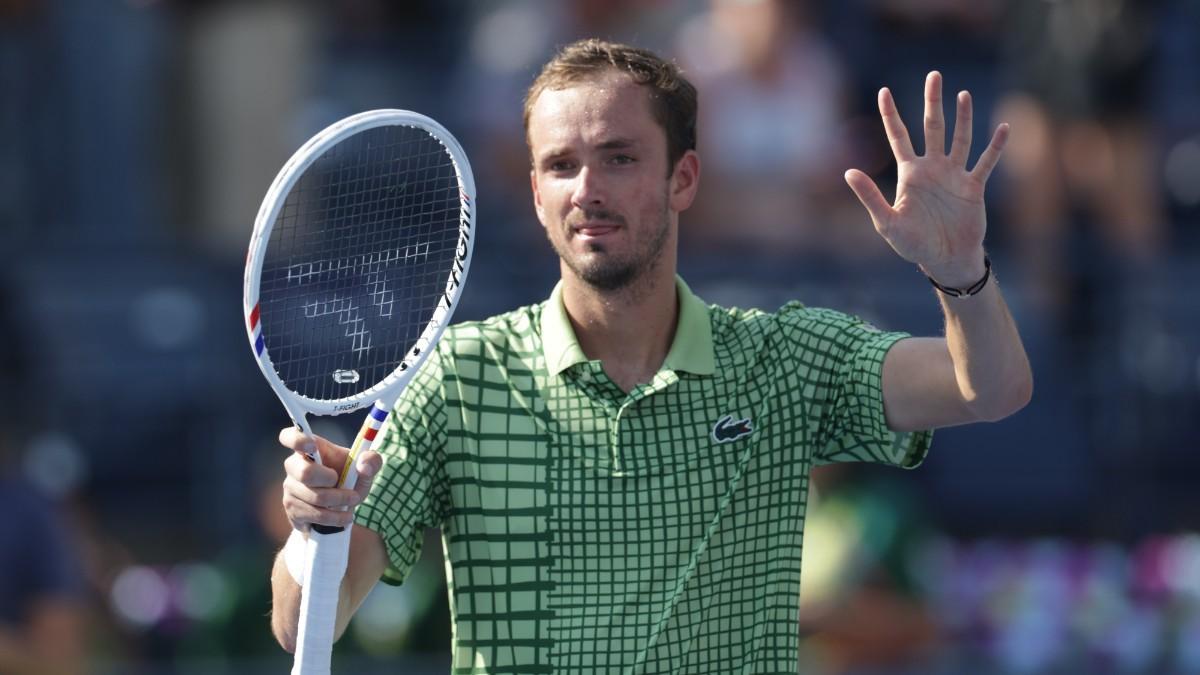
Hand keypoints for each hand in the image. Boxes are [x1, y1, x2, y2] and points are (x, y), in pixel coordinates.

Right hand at [278, 428, 382, 531]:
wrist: (341, 508)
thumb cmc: (350, 479)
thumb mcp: (365, 469)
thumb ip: (372, 460)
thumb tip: (364, 465)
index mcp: (310, 449)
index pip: (289, 437)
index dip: (297, 439)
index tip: (312, 446)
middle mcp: (294, 466)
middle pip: (305, 473)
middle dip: (332, 482)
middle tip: (344, 482)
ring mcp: (290, 488)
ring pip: (314, 497)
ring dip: (339, 501)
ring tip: (352, 501)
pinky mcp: (292, 509)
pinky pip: (314, 515)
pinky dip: (335, 517)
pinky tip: (344, 516)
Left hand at [845, 71, 1007, 286]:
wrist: (944, 259)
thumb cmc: (913, 244)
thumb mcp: (887, 221)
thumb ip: (869, 196)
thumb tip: (848, 171)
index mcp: (909, 173)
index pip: (898, 136)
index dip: (890, 114)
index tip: (883, 91)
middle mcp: (932, 168)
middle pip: (932, 127)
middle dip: (932, 102)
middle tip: (934, 76)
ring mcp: (954, 175)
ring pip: (959, 139)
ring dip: (962, 117)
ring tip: (963, 94)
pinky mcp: (973, 186)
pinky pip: (985, 162)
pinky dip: (994, 146)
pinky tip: (1002, 128)